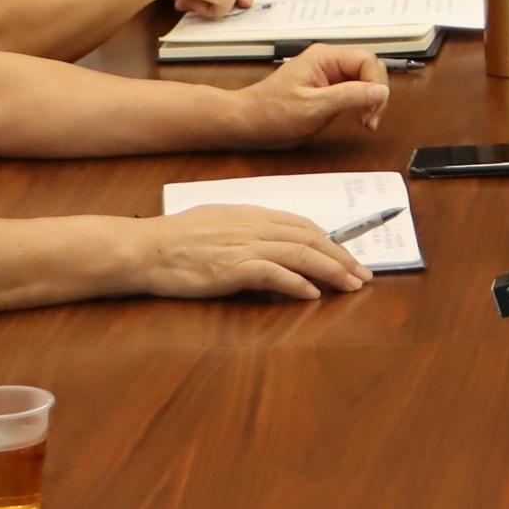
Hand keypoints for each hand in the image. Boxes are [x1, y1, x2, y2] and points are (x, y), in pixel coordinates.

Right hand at [130, 205, 367, 300]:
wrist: (145, 248)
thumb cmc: (175, 239)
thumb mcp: (217, 223)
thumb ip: (246, 230)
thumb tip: (270, 243)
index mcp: (251, 214)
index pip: (302, 224)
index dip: (331, 240)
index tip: (348, 255)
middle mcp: (253, 226)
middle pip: (310, 239)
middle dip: (342, 257)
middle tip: (363, 274)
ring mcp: (243, 246)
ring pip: (300, 254)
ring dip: (331, 270)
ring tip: (351, 285)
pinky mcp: (232, 268)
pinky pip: (273, 274)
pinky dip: (296, 283)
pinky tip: (312, 295)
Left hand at [238, 42, 387, 140]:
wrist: (248, 122)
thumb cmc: (271, 112)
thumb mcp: (313, 107)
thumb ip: (349, 96)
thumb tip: (380, 91)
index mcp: (324, 57)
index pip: (367, 60)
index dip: (376, 84)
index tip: (372, 109)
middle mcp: (329, 62)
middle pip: (369, 69)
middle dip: (375, 94)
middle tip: (370, 119)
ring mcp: (329, 75)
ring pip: (365, 81)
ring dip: (370, 101)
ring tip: (365, 121)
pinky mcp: (329, 89)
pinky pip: (355, 91)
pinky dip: (362, 105)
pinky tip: (359, 118)